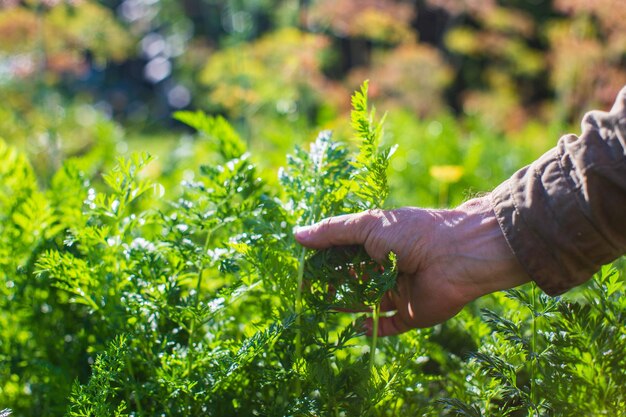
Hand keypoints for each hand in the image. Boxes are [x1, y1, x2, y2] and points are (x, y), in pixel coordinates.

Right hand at [294, 196, 529, 335]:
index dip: (324, 260)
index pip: (344, 253)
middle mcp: (386, 268)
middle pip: (352, 280)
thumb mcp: (368, 225)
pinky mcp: (410, 314)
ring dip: (347, 305)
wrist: (456, 255)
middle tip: (310, 290)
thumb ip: (333, 231)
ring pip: (366, 303)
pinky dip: (373, 329)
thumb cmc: (412, 233)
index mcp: (378, 243)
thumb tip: (297, 234)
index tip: (304, 268)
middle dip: (332, 284)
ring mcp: (398, 292)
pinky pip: (388, 326)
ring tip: (326, 306)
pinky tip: (358, 326)